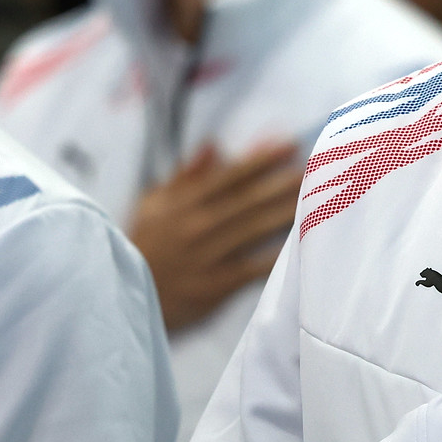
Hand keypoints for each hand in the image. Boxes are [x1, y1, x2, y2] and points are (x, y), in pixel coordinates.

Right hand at [130, 143, 302, 330]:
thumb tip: (214, 145)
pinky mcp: (215, 286)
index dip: (260, 160)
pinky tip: (298, 244)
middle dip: (281, 182)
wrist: (125, 297)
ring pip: (253, 231)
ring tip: (315, 197)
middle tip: (315, 168)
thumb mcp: (154, 204)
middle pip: (247, 200)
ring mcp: (207, 257)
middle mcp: (197, 227)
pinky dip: (274, 256)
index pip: (228, 176)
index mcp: (183, 203)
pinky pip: (252, 269)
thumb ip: (186, 175)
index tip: (288, 144)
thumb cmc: (145, 245)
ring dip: (285, 212)